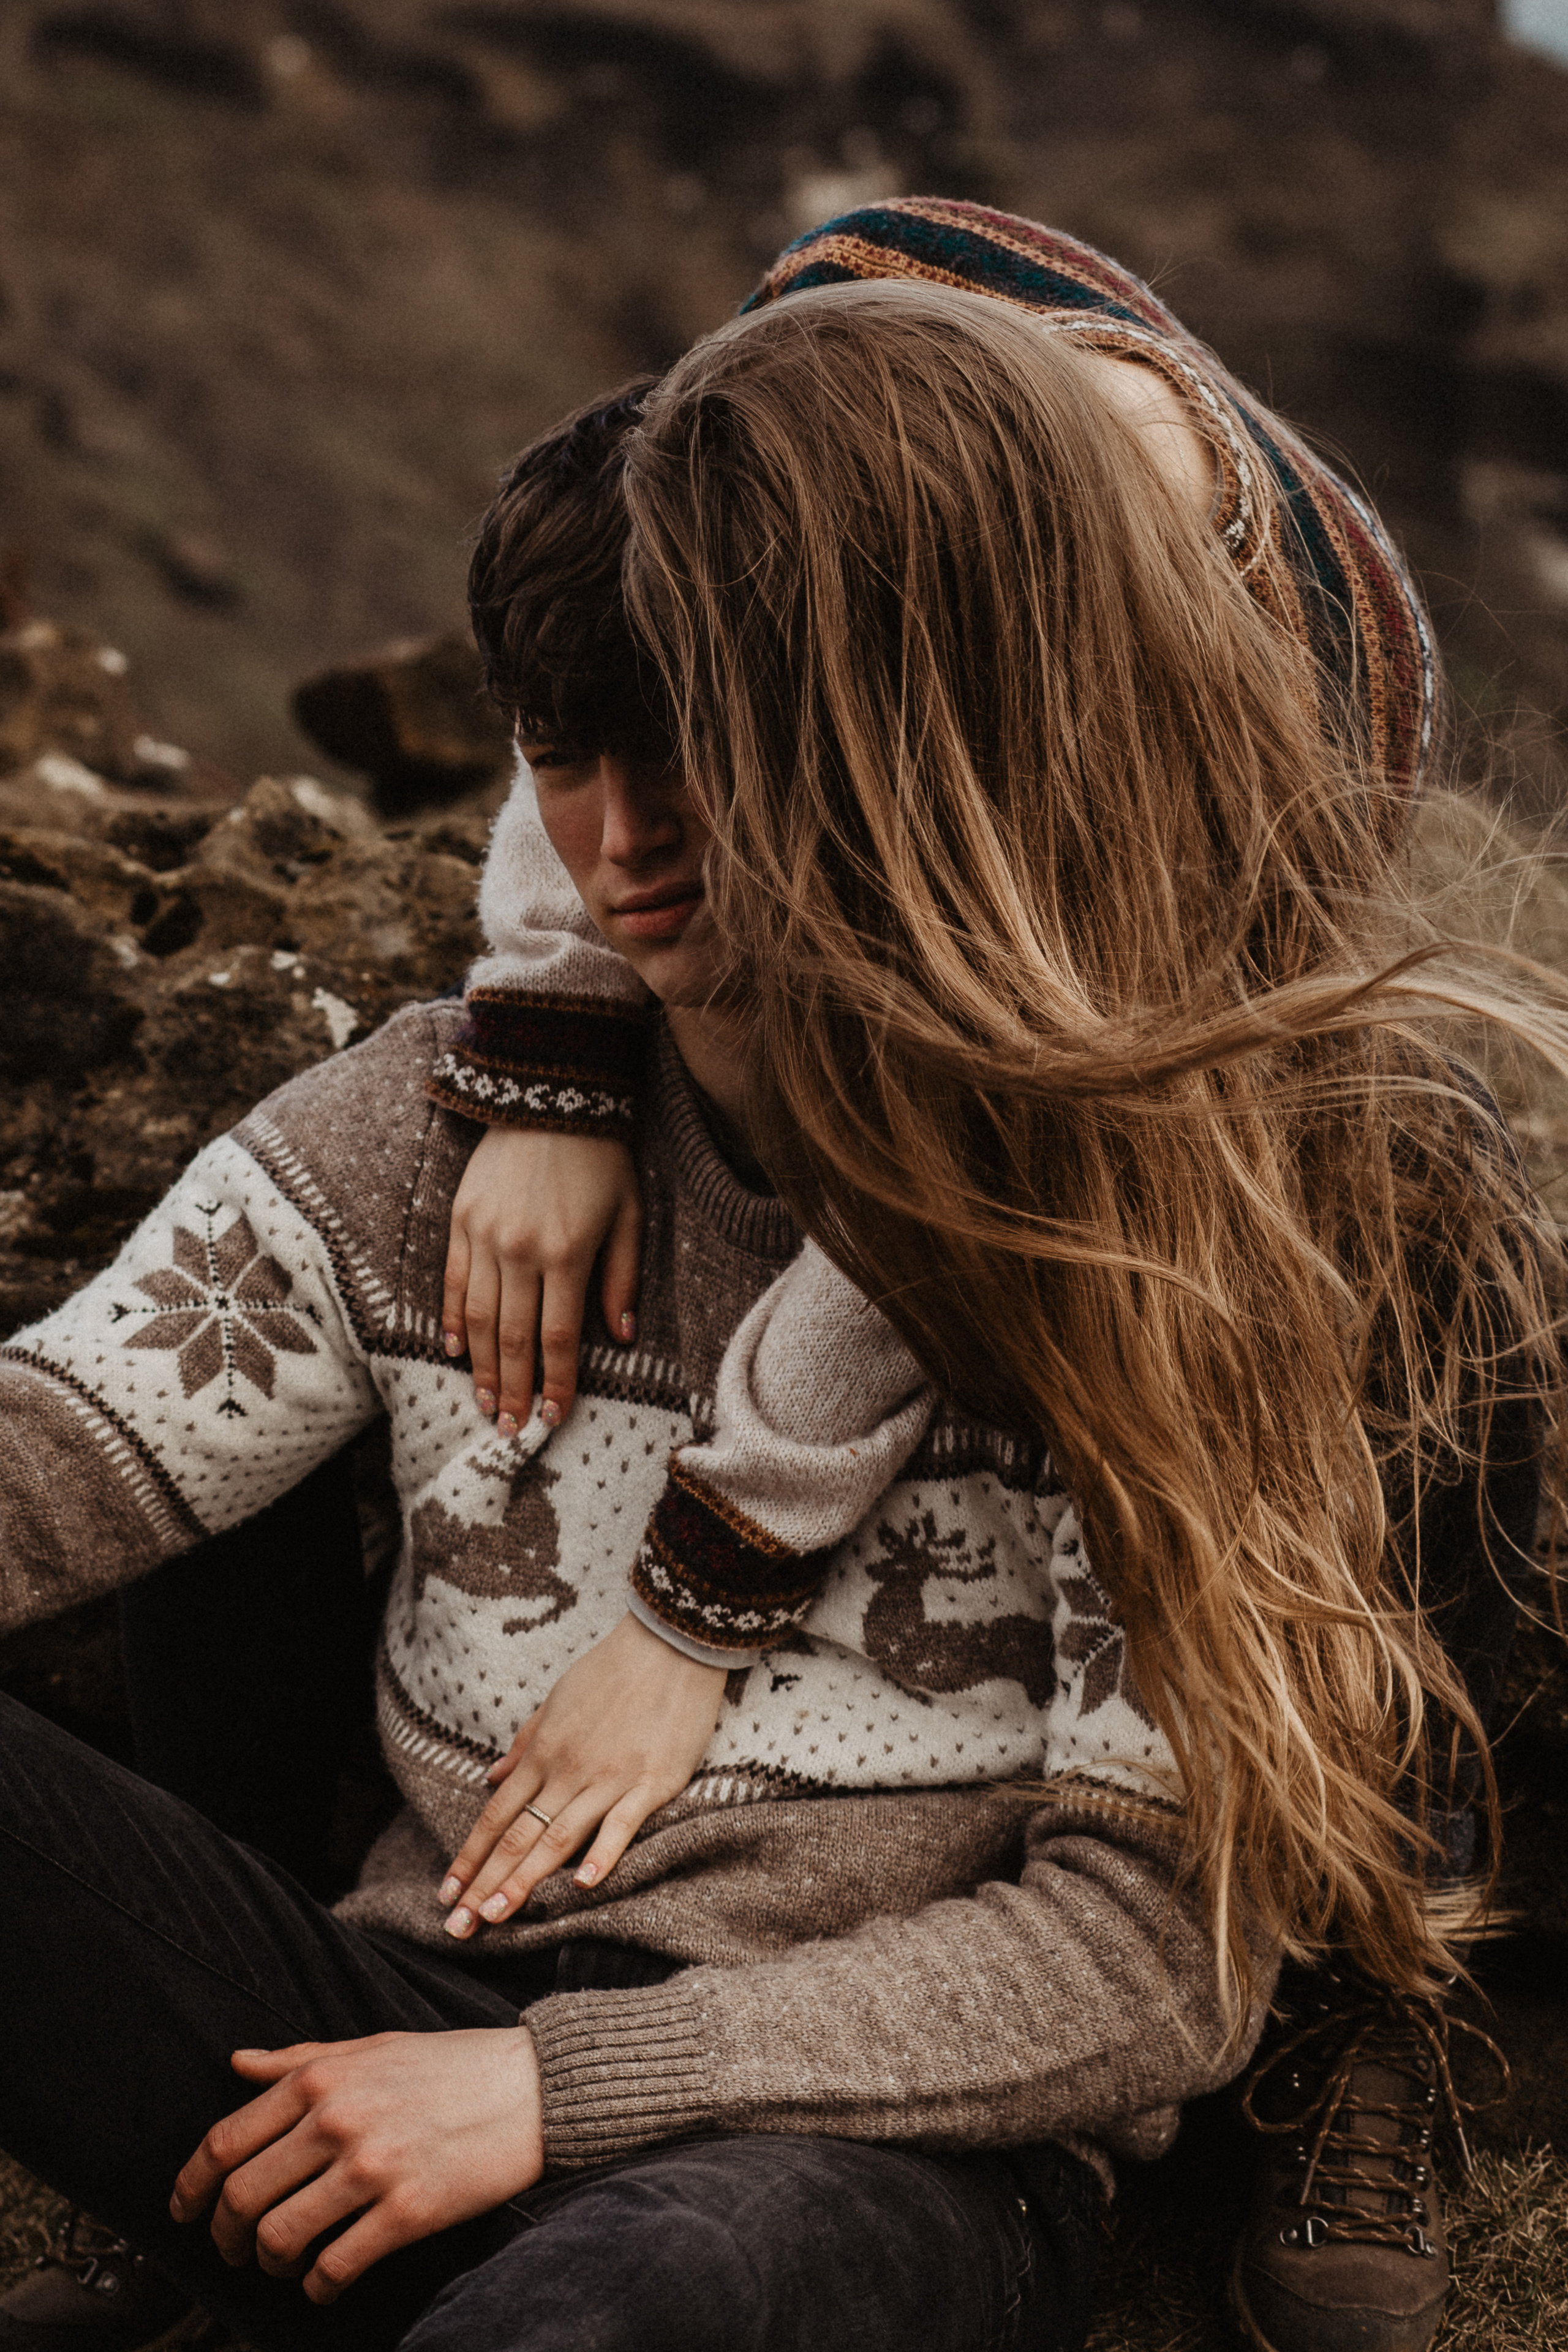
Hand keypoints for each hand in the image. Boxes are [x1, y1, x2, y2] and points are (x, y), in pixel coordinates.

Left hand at [170, 2027, 543, 2304]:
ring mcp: (371, 2169)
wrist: (532, 2088)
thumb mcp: (371, 2045)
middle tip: (232, 2248)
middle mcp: (337, 2121)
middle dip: (224, 2235)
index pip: (225, 2141)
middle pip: (242, 2197)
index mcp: (322, 2078)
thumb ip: (299, 2058)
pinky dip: (316, 2285)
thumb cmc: (450, 2065)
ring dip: (269, 2263)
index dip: (191, 2185)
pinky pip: (334, 2266)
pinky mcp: (406, 2213)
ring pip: (280, 2238)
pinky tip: (323, 2280)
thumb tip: (235, 2063)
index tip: (184, 2209)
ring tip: (280, 2263)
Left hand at [440, 1611, 726, 1932]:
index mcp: (544, 1752)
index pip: (497, 1815)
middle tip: (459, 1925)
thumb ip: (525, 1743)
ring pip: (559, 1838)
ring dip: (524, 1881)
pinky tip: (582, 1885)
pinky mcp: (652, 1782)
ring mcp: (610, 1778)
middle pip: (519, 1836)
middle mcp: (568, 1770)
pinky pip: (622, 1824)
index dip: (470, 1857)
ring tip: (497, 1917)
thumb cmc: (613, 1670)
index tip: (448, 1892)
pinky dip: (601, 1855)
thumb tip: (491, 1776)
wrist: (671, 1643)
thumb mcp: (556, 1700)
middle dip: (485, 1883)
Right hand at [442, 1126, 642, 1432]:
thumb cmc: (602, 1158)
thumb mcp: (629, 1215)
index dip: (555, 1383)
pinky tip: (456, 1351)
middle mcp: (520, 1250)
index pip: (558, 1338)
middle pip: (515, 1338)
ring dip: (482, 1367)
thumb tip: (621, 1337)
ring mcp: (484, 1235)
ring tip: (486, 1404)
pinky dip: (455, 1320)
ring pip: (480, 1318)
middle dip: (514, 1389)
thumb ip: (622, 1278)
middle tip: (512, 1429)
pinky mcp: (460, 1219)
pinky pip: (454, 1282)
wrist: (550, 1095)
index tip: (553, 1416)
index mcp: (568, 1253)